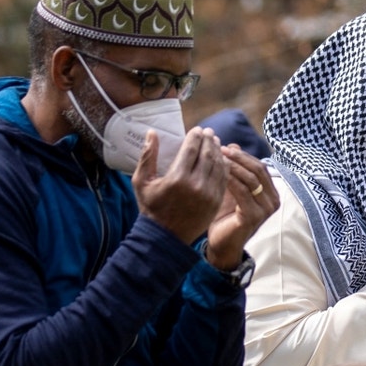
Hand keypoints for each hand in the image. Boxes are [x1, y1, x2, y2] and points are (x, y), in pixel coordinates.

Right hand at [134, 127, 228, 244]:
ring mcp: (208, 194)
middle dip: (209, 140)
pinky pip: (223, 179)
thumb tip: (152, 133)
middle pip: (207, 154)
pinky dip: (224, 166)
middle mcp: (196, 185)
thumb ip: (147, 156)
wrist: (165, 236)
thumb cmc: (150, 207)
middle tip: (209, 132)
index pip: (191, 149)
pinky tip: (222, 159)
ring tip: (216, 142)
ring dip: (218, 151)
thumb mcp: (142, 182)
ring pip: (218, 165)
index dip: (196, 136)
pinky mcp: (216, 202)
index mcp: (177, 178)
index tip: (197, 130)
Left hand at [203, 146, 279, 269]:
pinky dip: (230, 180)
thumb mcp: (231, 188)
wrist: (222, 244)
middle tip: (220, 149)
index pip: (260, 167)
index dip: (242, 155)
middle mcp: (273, 201)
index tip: (224, 146)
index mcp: (271, 193)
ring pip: (250, 179)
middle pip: (258, 171)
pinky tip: (218, 173)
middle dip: (238, 158)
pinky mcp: (254, 216)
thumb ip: (235, 169)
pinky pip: (242, 192)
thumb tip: (232, 144)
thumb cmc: (226, 216)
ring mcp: (265, 210)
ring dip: (233, 166)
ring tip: (217, 158)